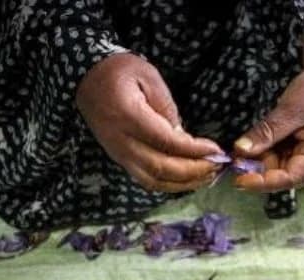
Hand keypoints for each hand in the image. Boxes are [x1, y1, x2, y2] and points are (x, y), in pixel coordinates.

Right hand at [76, 53, 221, 192]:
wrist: (86, 78)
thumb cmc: (119, 71)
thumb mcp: (148, 77)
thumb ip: (167, 108)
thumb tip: (184, 138)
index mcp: (129, 117)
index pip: (166, 142)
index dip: (193, 151)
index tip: (216, 151)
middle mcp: (121, 141)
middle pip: (161, 168)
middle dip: (193, 171)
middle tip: (217, 166)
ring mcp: (118, 154)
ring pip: (153, 181)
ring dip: (183, 184)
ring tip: (207, 176)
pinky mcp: (120, 159)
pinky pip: (145, 179)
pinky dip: (169, 184)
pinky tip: (187, 179)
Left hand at [232, 34, 303, 192]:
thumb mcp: (290, 109)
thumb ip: (266, 133)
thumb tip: (240, 151)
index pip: (291, 179)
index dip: (264, 182)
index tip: (239, 180)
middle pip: (284, 176)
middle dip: (258, 169)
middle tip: (235, 158)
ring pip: (280, 170)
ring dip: (260, 161)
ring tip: (243, 148)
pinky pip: (281, 160)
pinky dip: (266, 154)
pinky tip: (255, 145)